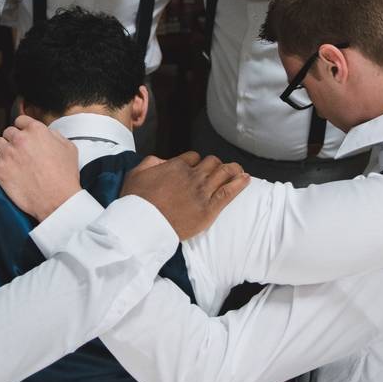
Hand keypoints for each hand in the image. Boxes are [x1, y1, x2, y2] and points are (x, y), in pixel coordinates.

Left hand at [0, 114, 80, 219]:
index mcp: (36, 130)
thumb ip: (54, 135)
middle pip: (8, 132)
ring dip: (3, 149)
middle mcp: (19, 139)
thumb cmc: (64, 176)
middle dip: (14, 139)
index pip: (21, 120)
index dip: (23, 128)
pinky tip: (4, 166)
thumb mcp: (68, 147)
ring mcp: (7, 153)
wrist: (56, 199)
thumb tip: (46, 134)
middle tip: (20, 151)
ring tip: (11, 159)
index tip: (24, 135)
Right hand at [122, 151, 248, 239]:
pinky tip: (246, 179)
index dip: (196, 161)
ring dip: (232, 169)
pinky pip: (229, 192)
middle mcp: (192, 176)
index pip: (194, 157)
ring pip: (224, 172)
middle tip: (218, 170)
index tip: (195, 168)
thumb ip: (152, 162)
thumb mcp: (137, 173)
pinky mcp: (209, 209)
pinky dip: (240, 183)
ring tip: (238, 171)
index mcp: (176, 166)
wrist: (143, 224)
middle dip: (215, 164)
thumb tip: (164, 161)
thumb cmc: (136, 201)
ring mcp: (202, 192)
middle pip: (212, 162)